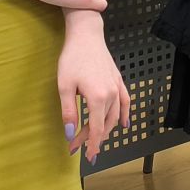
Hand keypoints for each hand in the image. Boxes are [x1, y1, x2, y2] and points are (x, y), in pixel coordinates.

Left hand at [57, 28, 129, 161]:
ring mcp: (117, 88)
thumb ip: (68, 111)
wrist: (86, 36)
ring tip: (97, 140)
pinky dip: (124, 115)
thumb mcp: (64, 86)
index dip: (87, 143)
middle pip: (105, 125)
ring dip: (106, 130)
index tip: (79, 153)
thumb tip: (69, 132)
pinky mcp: (119, 81)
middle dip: (93, 139)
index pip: (95, 129)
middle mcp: (112, 95)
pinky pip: (125, 102)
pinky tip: (124, 124)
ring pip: (115, 116)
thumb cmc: (73, 58)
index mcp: (98, 98)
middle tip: (79, 147)